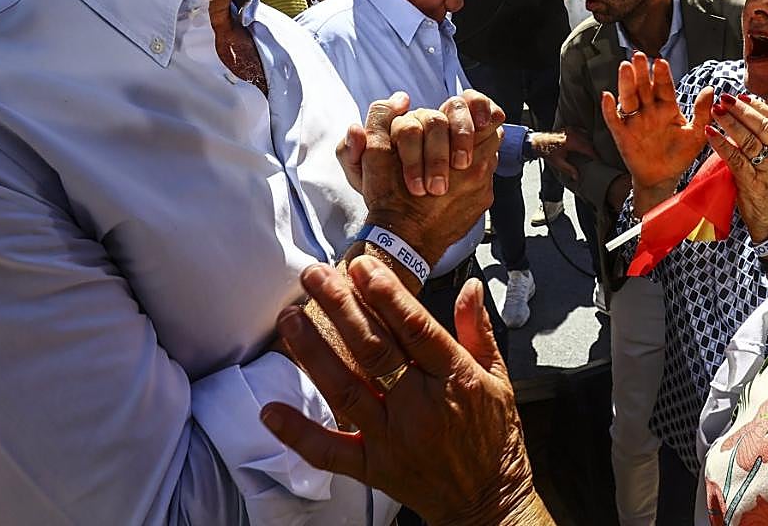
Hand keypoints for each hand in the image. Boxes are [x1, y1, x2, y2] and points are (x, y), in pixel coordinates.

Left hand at [262, 259, 554, 525]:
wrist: (488, 499)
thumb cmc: (493, 434)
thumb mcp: (497, 376)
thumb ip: (478, 330)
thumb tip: (471, 287)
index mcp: (455, 379)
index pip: (416, 329)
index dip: (388, 296)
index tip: (363, 267)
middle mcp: (421, 407)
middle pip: (375, 351)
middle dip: (341, 308)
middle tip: (315, 276)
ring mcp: (392, 439)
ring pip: (347, 390)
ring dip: (314, 352)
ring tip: (290, 318)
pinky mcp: (373, 468)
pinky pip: (330, 451)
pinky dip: (298, 432)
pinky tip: (270, 411)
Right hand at [338, 91, 504, 275]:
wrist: (402, 242)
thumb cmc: (390, 200)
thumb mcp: (376, 154)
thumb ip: (384, 118)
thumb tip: (400, 100)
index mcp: (455, 148)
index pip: (484, 112)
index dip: (476, 107)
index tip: (468, 112)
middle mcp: (478, 167)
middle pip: (490, 131)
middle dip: (471, 130)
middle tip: (453, 139)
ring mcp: (483, 185)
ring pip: (489, 152)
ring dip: (472, 150)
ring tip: (452, 160)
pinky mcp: (483, 200)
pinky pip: (486, 177)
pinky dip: (473, 173)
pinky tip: (453, 180)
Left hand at [537, 127, 595, 183]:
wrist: (537, 142)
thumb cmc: (547, 152)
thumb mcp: (558, 163)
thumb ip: (568, 169)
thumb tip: (577, 177)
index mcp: (571, 142)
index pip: (588, 149)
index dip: (595, 155)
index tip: (600, 161)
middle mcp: (572, 134)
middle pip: (589, 142)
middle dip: (595, 150)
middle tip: (600, 158)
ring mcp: (571, 130)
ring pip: (586, 136)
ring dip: (591, 143)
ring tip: (595, 152)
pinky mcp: (570, 128)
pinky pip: (582, 132)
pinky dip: (586, 137)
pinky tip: (588, 142)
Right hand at [601, 52, 712, 214]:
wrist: (662, 179)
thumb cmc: (679, 156)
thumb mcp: (696, 134)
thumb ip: (702, 112)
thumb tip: (710, 89)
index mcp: (667, 108)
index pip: (664, 87)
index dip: (662, 75)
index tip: (661, 61)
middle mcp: (649, 110)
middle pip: (644, 87)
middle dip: (642, 72)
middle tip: (639, 55)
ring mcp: (634, 121)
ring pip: (629, 98)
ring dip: (626, 83)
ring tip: (625, 67)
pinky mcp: (622, 134)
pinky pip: (614, 120)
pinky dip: (609, 109)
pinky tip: (607, 96)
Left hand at [706, 93, 767, 241]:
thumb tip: (750, 116)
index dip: (758, 106)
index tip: (743, 96)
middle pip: (763, 126)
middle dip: (743, 110)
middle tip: (726, 99)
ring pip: (749, 140)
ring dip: (730, 123)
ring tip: (716, 111)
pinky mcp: (752, 182)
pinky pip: (735, 158)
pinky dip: (721, 144)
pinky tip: (710, 133)